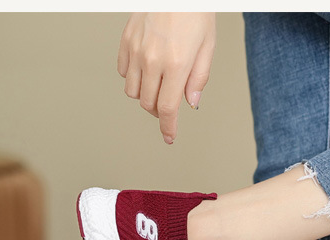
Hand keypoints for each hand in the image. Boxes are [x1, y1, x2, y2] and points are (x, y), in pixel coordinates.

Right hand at [117, 13, 215, 143]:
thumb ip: (198, 77)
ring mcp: (136, 50)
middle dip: (159, 111)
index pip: (168, 108)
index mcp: (176, 63)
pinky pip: (122, 72)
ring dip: (144, 95)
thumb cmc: (195, 11)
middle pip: (148, 103)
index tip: (169, 137)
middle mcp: (152, 59)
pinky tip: (145, 69)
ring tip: (156, 85)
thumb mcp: (207, 46)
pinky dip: (132, 77)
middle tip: (168, 105)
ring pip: (132, 91)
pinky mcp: (125, 41)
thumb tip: (191, 102)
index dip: (168, 127)